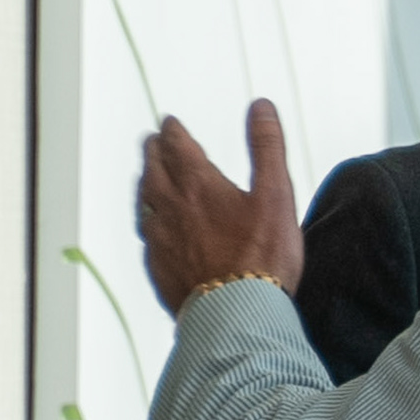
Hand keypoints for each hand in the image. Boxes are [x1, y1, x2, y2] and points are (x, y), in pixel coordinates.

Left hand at [138, 100, 304, 311]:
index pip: (179, 147)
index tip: (169, 122)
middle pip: (154, 171)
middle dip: (153, 152)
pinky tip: (152, 228)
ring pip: (144, 202)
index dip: (174, 131)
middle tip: (152, 141)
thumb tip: (260, 107)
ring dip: (145, 184)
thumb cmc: (260, 256)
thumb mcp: (275, 194)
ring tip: (147, 177)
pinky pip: (145, 237)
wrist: (235, 312)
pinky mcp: (158, 268)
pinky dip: (147, 222)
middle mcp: (170, 207)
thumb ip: (267, 147)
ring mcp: (159, 239)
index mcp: (198, 184)